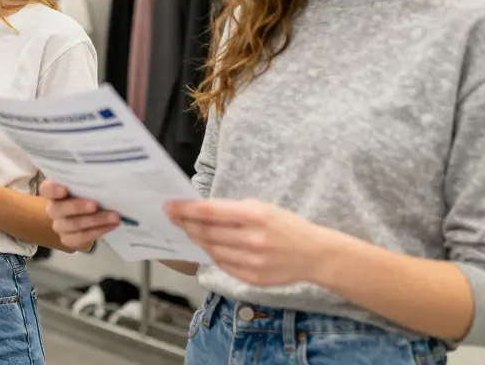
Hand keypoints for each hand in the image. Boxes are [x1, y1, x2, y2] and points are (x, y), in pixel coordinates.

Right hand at [40, 181, 120, 252]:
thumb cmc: (84, 196)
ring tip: (114, 217)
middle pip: (59, 209)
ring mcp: (59, 226)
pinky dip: (98, 231)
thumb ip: (86, 184)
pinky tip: (110, 226)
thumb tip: (104, 179)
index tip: (64, 189)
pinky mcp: (68, 240)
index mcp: (52, 192)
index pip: (46, 189)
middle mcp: (53, 209)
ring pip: (73, 225)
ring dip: (95, 221)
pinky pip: (81, 238)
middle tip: (95, 205)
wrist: (83, 218)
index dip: (53, 190)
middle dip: (78, 207)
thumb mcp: (84, 187)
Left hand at [166, 198, 328, 286]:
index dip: (186, 209)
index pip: (210, 212)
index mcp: (255, 216)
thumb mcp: (262, 207)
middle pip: (206, 232)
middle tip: (172, 217)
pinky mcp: (252, 278)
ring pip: (211, 250)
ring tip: (187, 229)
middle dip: (185, 223)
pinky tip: (207, 245)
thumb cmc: (286, 226)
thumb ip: (232, 210)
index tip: (169, 206)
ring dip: (196, 239)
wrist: (315, 255)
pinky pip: (222, 264)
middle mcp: (252, 240)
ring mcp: (252, 262)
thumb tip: (198, 210)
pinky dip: (211, 254)